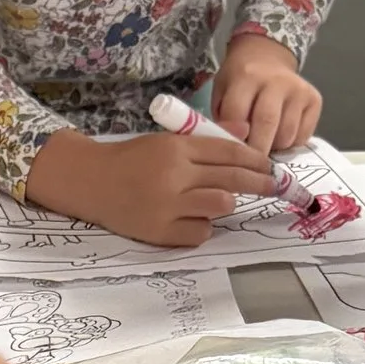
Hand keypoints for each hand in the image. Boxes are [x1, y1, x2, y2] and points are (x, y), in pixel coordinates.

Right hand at [25, 127, 274, 248]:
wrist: (89, 182)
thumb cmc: (131, 160)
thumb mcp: (166, 141)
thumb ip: (207, 138)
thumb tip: (246, 131)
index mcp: (176, 148)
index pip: (228, 152)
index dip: (255, 159)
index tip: (271, 166)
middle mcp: (174, 175)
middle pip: (232, 179)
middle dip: (260, 182)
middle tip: (275, 185)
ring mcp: (168, 206)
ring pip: (220, 205)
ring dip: (224, 203)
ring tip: (212, 200)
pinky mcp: (160, 232)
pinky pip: (201, 232)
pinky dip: (202, 227)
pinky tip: (190, 218)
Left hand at [212, 33, 322, 161]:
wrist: (266, 56)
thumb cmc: (240, 81)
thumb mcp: (222, 92)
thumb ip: (225, 119)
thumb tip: (236, 150)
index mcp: (246, 76)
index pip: (237, 115)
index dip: (233, 140)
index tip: (231, 156)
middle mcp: (276, 81)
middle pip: (266, 124)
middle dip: (257, 151)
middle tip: (250, 165)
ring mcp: (299, 90)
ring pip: (287, 135)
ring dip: (274, 148)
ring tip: (265, 144)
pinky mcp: (314, 99)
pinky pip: (303, 136)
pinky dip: (290, 144)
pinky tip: (280, 135)